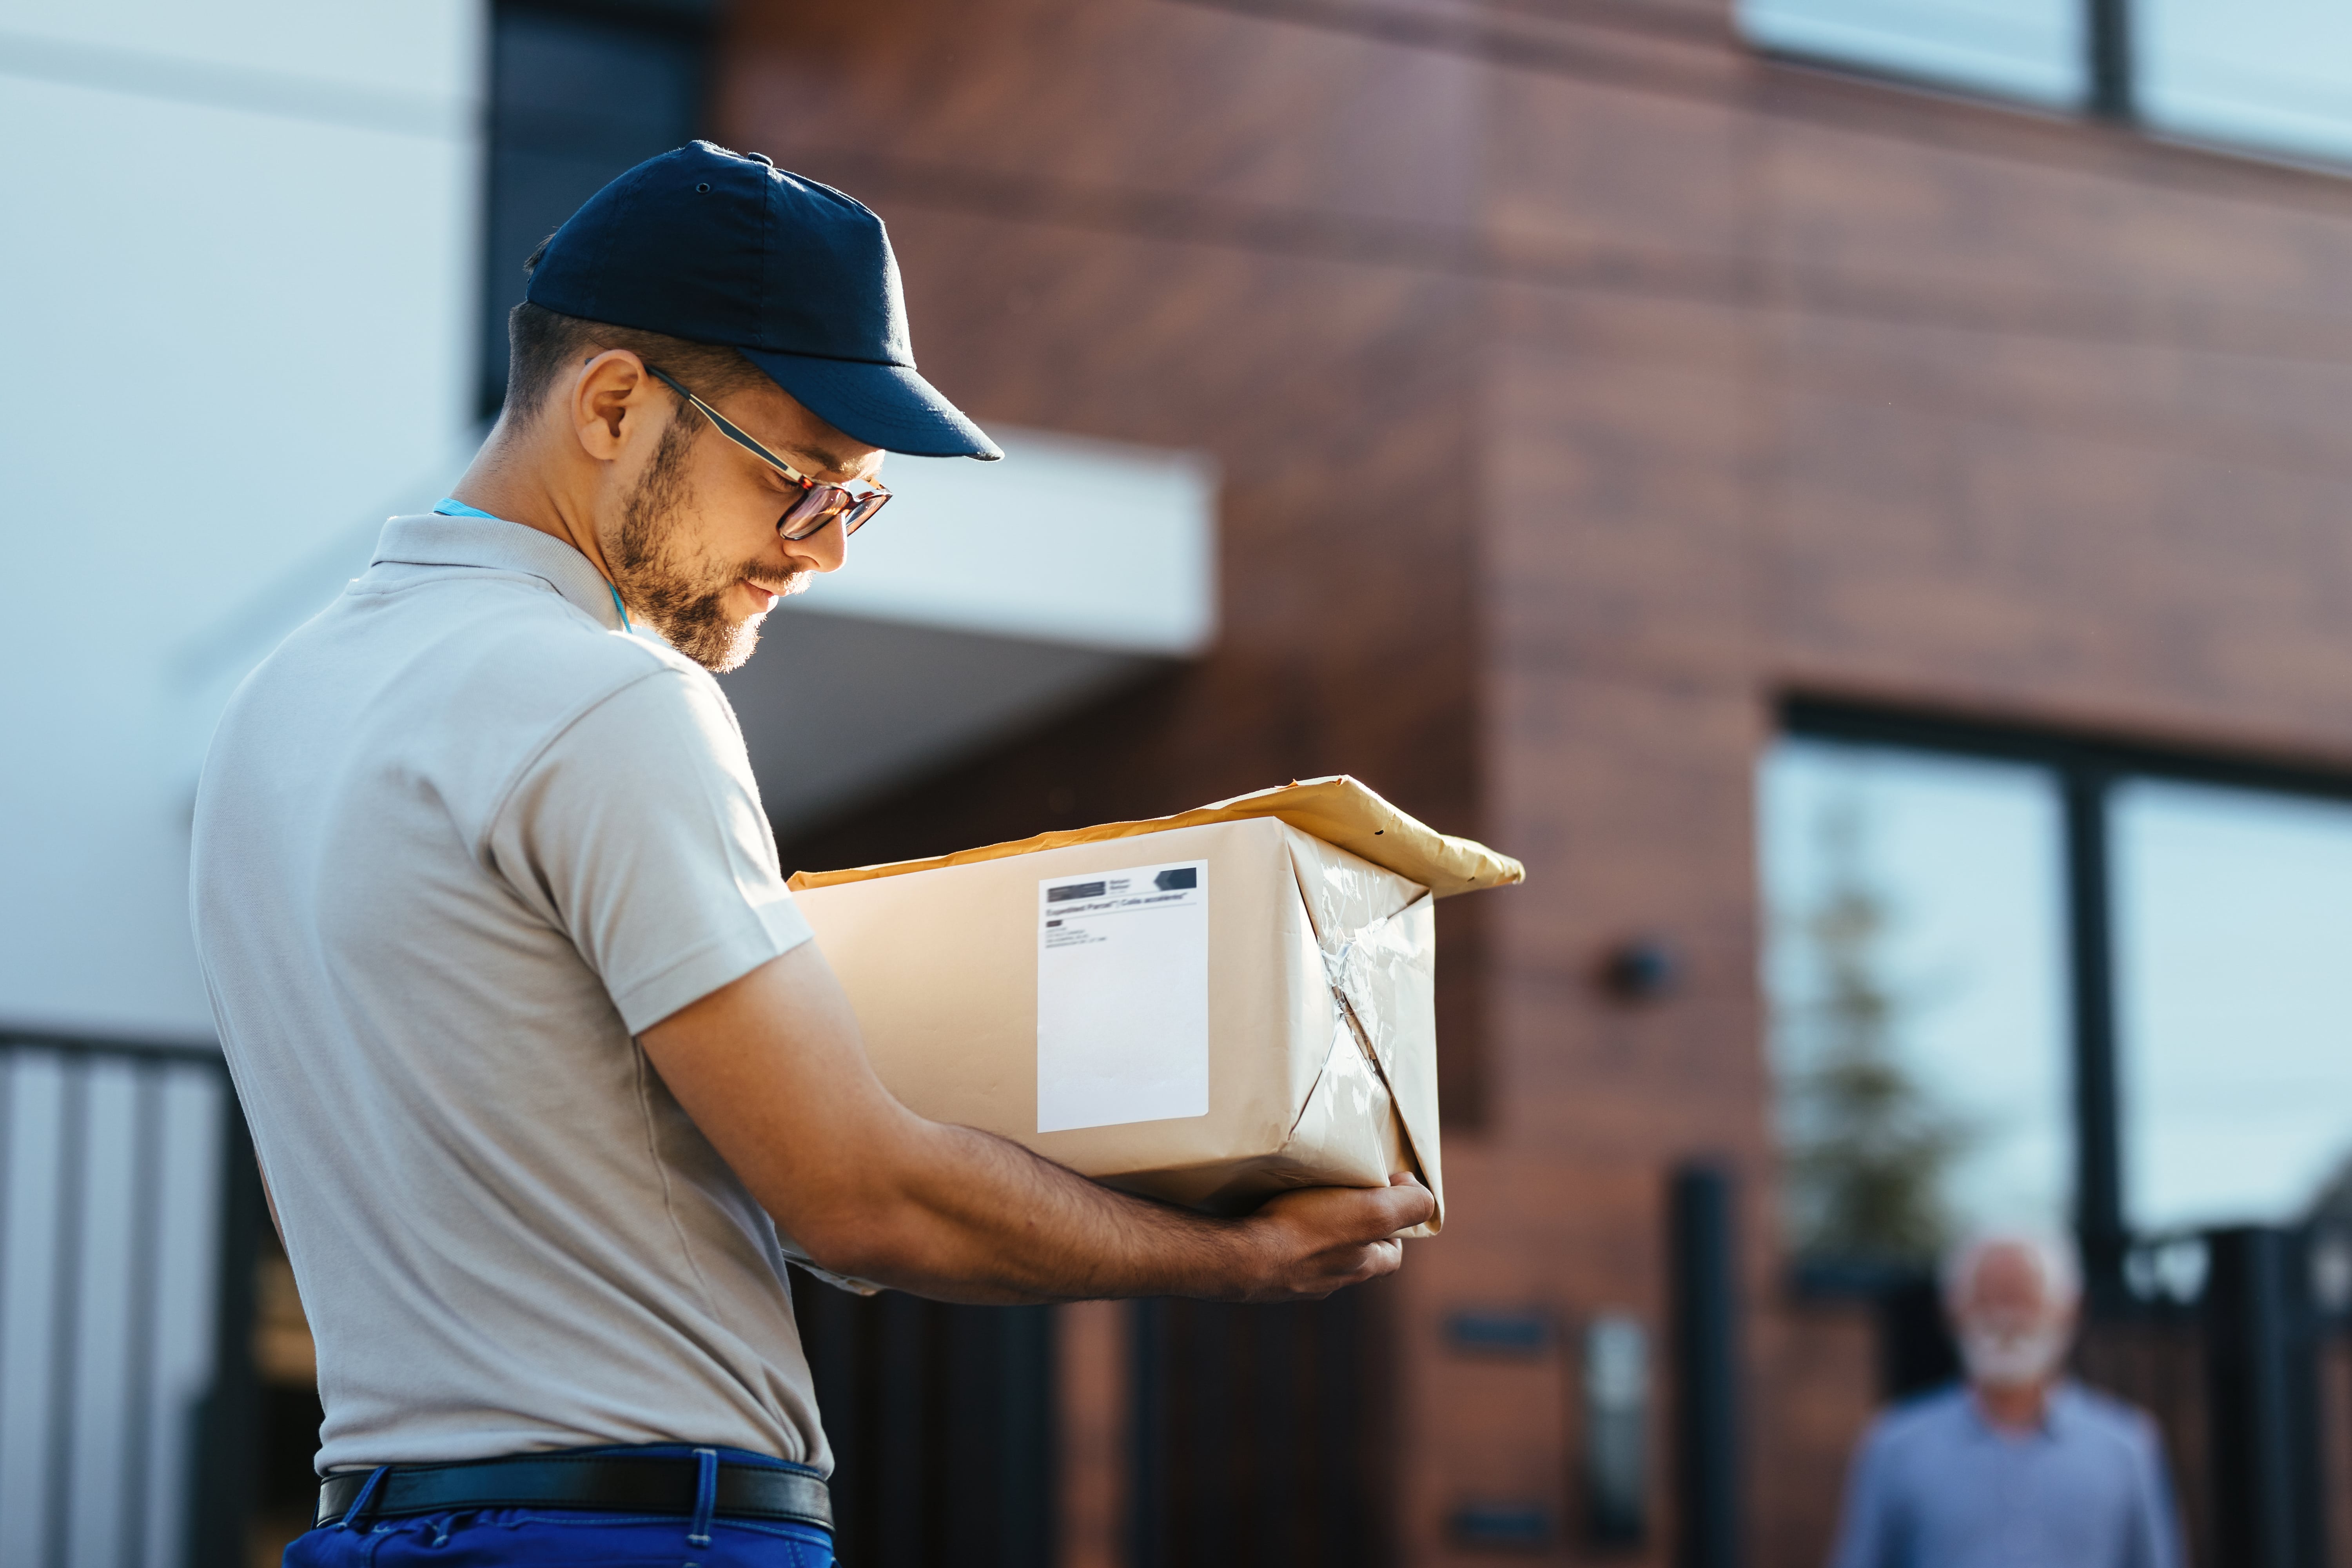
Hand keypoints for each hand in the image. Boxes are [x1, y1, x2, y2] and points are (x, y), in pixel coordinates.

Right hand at [1228, 1173, 1434, 1301]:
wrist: (1244, 1258)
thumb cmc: (1308, 1231)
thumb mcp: (1373, 1212)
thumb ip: (1408, 1204)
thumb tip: (1419, 1191)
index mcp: (1360, 1266)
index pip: (1392, 1255)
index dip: (1395, 1230)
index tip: (1386, 1198)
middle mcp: (1331, 1280)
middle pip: (1355, 1257)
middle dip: (1356, 1232)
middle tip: (1344, 1198)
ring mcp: (1295, 1280)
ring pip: (1318, 1257)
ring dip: (1319, 1233)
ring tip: (1307, 1202)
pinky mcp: (1264, 1272)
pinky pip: (1282, 1253)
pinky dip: (1285, 1237)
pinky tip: (1274, 1218)